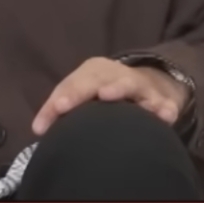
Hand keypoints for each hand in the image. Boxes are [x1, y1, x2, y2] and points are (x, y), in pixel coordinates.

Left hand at [32, 57, 186, 136]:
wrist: (146, 84)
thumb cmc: (102, 91)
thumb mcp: (81, 94)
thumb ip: (58, 110)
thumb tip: (38, 130)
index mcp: (94, 72)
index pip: (76, 82)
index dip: (68, 94)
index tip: (57, 108)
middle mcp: (116, 75)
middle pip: (101, 78)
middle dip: (88, 88)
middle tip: (82, 99)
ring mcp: (140, 86)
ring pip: (131, 84)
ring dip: (120, 88)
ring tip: (108, 95)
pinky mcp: (161, 101)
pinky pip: (165, 105)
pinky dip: (165, 108)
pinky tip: (165, 116)